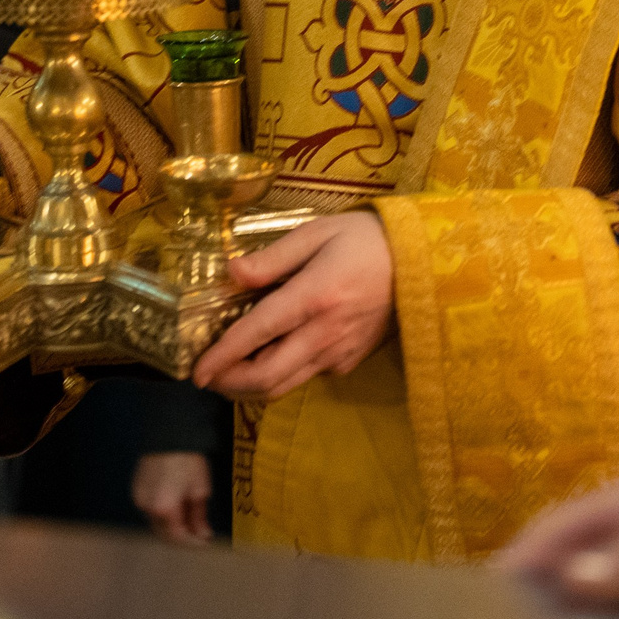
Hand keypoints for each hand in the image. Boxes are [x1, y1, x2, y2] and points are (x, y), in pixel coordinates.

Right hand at [133, 451, 213, 544]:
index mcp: (164, 509)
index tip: (205, 543)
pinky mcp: (136, 490)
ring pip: (156, 522)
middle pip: (163, 533)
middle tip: (198, 535)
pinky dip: (163, 514)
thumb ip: (199, 517)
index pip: (177, 537)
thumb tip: (203, 534)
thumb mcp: (199, 490)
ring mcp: (139, 499)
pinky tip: (176, 508)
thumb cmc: (188, 461)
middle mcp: (147, 508)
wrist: (170, 435)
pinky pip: (150, 510)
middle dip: (182, 537)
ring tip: (189, 521)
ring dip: (171, 526)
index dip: (192, 543)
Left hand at [189, 212, 391, 400]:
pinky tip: (270, 354)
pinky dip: (280, 373)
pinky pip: (306, 376)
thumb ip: (272, 257)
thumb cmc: (365, 240)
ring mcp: (339, 353)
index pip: (256, 335)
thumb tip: (230, 273)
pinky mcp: (350, 362)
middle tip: (206, 376)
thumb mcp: (316, 232)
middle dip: (229, 383)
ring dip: (251, 386)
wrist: (422, 265)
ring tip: (228, 372)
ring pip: (285, 385)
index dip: (222, 356)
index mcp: (313, 297)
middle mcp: (324, 334)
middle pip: (267, 377)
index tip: (196, 371)